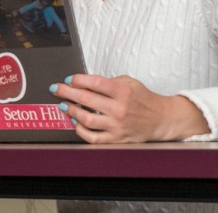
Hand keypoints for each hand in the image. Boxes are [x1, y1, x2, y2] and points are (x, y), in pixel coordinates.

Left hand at [51, 74, 208, 142]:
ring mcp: (117, 125)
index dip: (77, 79)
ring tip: (64, 105)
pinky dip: (80, 130)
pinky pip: (93, 137)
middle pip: (86, 99)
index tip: (68, 79)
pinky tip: (75, 122)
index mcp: (123, 92)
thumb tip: (83, 82)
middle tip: (56, 89)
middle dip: (66, 92)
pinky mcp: (116, 138)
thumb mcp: (129, 83)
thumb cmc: (143, 99)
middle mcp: (119, 109)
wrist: (161, 119)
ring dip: (71, 110)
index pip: (94, 83)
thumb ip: (108, 81)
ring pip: (86, 119)